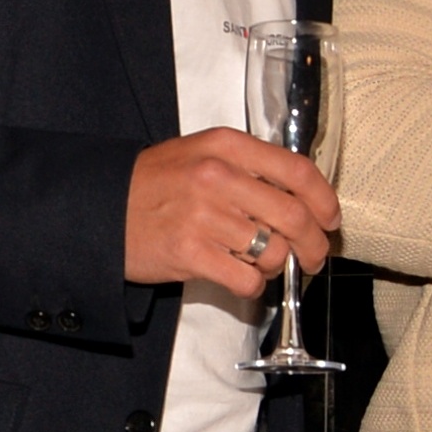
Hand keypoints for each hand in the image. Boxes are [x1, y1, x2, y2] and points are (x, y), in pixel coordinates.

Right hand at [126, 129, 340, 300]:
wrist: (100, 209)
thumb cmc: (155, 185)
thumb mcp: (201, 156)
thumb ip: (249, 169)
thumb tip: (303, 198)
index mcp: (226, 146)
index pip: (297, 170)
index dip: (325, 200)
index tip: (331, 220)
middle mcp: (217, 176)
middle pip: (294, 216)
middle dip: (314, 245)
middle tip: (313, 258)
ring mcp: (203, 215)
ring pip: (273, 251)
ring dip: (277, 267)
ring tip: (263, 266)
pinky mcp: (190, 252)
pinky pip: (246, 279)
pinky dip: (252, 285)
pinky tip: (240, 278)